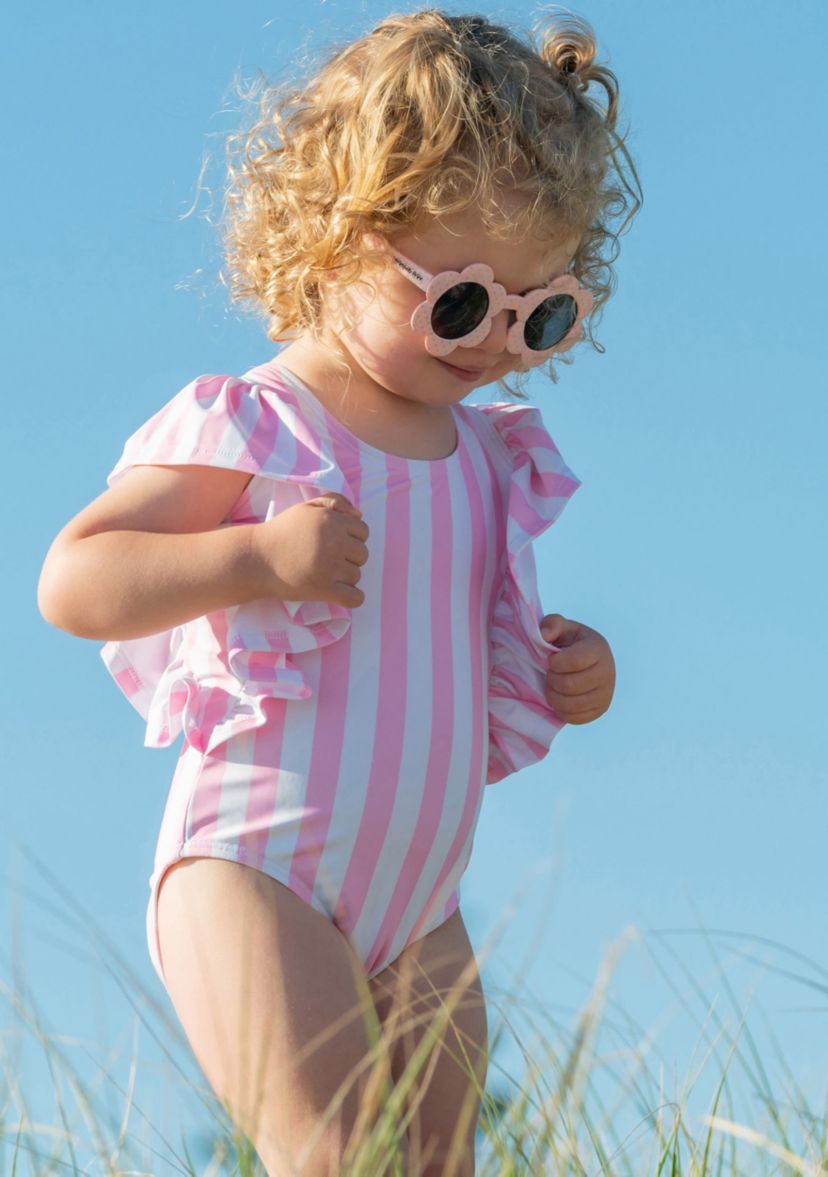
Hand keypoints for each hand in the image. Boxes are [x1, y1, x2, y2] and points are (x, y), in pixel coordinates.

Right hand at [252, 493, 369, 607]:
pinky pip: (354, 597)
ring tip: (325, 573)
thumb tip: (359, 515)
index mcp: (332, 521)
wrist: (257, 558)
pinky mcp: (323, 589)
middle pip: (362, 554)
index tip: (336, 543)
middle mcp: (334, 543)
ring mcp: (330, 567)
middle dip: (349, 557)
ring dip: (345, 576)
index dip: (352, 537)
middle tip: (328, 559)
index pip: (363, 531)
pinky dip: (352, 597)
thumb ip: (334, 501)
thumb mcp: (306, 507)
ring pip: (357, 575)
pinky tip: (341, 592)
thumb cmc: (282, 531)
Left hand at [539, 614, 615, 724]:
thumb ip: (552, 624)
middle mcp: (608, 672)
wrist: (585, 662)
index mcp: (598, 648)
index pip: (575, 660)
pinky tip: (560, 697)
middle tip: (549, 674)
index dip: (556, 662)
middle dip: (552, 680)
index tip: (551, 659)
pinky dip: (560, 710)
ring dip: (553, 696)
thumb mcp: (561, 627)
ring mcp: (606, 694)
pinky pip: (574, 718)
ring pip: (571, 704)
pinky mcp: (599, 710)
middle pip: (570, 685)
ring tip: (552, 685)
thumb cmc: (569, 643)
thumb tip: (545, 635)